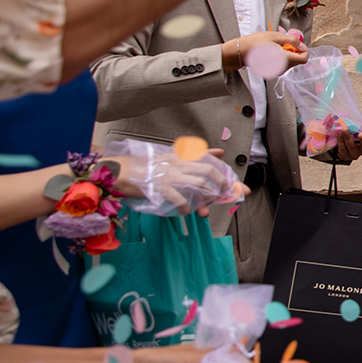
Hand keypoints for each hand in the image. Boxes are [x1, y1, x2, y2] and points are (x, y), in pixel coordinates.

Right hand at [114, 148, 245, 215]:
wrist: (121, 171)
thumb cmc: (148, 166)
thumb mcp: (173, 156)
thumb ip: (196, 154)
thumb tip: (220, 152)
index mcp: (182, 156)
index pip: (210, 160)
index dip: (227, 174)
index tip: (240, 187)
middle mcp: (179, 164)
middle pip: (209, 172)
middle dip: (222, 185)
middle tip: (225, 197)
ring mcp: (170, 175)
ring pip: (197, 185)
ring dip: (206, 199)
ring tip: (205, 209)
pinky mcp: (160, 187)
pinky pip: (179, 198)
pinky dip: (186, 206)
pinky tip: (187, 211)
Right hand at [223, 29, 307, 71]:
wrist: (240, 51)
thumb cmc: (256, 42)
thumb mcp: (275, 36)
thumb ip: (291, 41)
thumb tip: (302, 46)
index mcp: (285, 59)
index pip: (304, 59)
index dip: (303, 50)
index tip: (297, 44)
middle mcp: (282, 68)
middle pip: (298, 61)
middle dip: (294, 51)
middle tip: (283, 43)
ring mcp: (277, 71)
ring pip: (291, 63)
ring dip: (288, 54)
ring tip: (276, 47)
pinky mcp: (273, 71)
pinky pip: (283, 65)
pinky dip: (282, 58)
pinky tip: (273, 52)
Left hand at [332, 130, 361, 163]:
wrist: (339, 141)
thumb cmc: (353, 135)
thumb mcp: (361, 130)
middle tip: (361, 134)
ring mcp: (355, 154)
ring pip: (352, 147)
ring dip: (348, 138)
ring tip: (345, 130)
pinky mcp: (345, 156)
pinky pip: (343, 148)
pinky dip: (341, 141)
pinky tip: (339, 135)